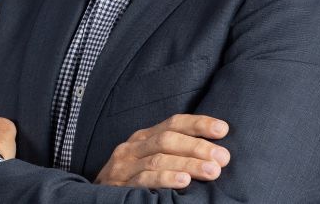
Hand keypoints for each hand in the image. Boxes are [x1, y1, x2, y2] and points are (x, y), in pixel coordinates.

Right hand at [94, 114, 230, 188]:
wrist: (97, 199)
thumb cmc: (134, 179)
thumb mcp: (151, 159)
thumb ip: (175, 152)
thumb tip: (215, 155)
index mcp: (145, 137)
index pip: (174, 123)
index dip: (198, 124)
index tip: (223, 130)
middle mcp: (134, 147)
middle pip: (168, 140)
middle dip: (198, 147)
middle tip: (223, 157)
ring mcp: (125, 166)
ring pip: (159, 159)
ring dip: (188, 164)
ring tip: (212, 171)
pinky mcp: (120, 185)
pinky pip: (144, 180)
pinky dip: (165, 179)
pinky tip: (184, 182)